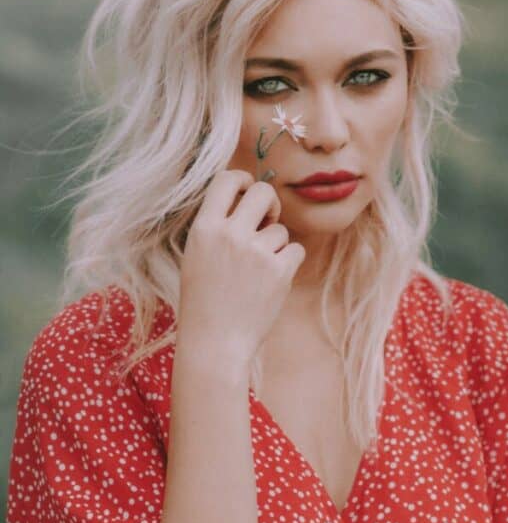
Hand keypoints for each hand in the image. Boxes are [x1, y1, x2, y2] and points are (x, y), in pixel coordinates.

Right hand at [177, 169, 305, 365]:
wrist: (215, 342)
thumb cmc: (204, 300)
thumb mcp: (197, 254)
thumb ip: (218, 225)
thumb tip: (247, 196)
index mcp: (204, 228)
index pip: (227, 179)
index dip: (243, 181)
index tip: (248, 193)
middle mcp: (229, 234)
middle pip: (263, 192)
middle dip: (270, 204)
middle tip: (266, 222)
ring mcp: (256, 252)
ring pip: (281, 230)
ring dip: (275, 246)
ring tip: (256, 273)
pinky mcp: (279, 271)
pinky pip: (295, 251)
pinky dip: (288, 264)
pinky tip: (270, 283)